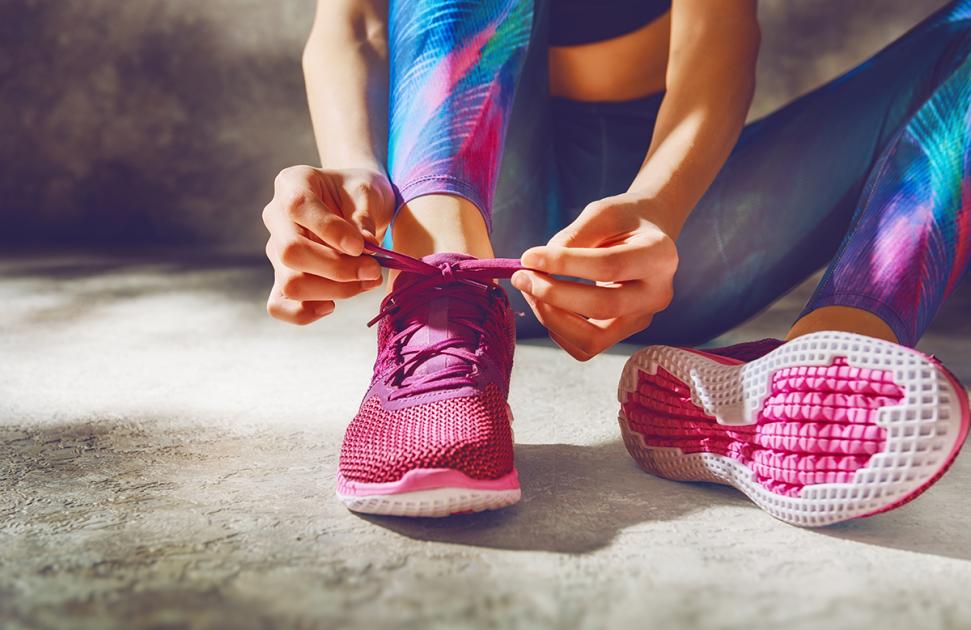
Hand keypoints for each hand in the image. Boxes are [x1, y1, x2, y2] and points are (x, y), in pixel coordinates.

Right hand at [263, 165, 393, 324]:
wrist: (357, 203)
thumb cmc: (360, 193)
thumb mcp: (368, 192)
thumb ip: (363, 217)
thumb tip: (363, 247)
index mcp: (293, 184)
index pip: (298, 207)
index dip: (330, 231)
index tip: (362, 246)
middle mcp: (276, 217)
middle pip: (290, 252)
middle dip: (337, 269)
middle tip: (373, 270)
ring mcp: (277, 249)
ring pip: (291, 282)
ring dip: (334, 290)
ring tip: (368, 281)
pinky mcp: (283, 277)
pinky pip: (279, 304)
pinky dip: (304, 312)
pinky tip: (332, 305)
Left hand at [511, 193, 678, 359]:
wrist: (644, 236)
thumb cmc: (623, 220)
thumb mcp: (602, 213)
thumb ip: (573, 237)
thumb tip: (538, 265)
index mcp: (659, 256)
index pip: (609, 267)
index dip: (564, 264)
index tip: (528, 257)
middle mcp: (658, 293)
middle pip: (603, 307)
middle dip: (554, 295)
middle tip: (522, 277)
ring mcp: (643, 318)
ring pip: (593, 339)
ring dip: (552, 318)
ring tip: (530, 291)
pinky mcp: (625, 333)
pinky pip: (586, 347)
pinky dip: (558, 330)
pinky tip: (545, 304)